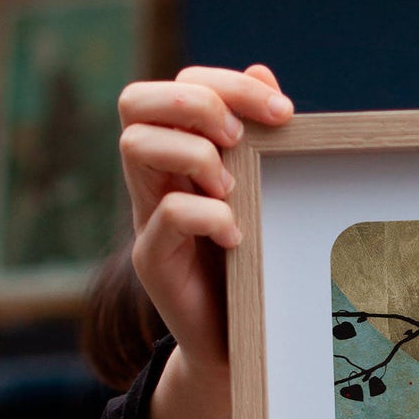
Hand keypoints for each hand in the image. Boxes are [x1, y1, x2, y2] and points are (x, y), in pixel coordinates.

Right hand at [118, 64, 293, 418]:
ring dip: (193, 155)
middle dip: (194, 103)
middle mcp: (154, 178)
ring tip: (232, 189)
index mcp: (181, 154)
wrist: (236, 345)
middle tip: (239, 139)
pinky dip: (207, 215)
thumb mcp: (260, 196)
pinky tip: (237, 237)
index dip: (228, 84)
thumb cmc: (251, 266)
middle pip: (135, 100)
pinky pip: (166, 215)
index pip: (181, 85)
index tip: (283, 111)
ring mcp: (146, 217)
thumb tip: (264, 73)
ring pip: (135, 146)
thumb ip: (258, 142)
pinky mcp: (153, 260)